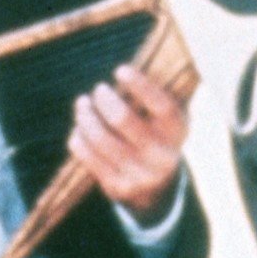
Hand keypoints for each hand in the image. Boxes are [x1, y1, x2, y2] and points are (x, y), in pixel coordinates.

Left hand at [70, 62, 188, 217]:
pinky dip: (78, 138)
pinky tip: (79, 128)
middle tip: (99, 89)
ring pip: (100, 138)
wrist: (157, 186)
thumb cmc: (157, 134)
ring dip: (85, 116)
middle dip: (104, 99)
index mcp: (177, 131)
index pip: (162, 105)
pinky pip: (88, 157)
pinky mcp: (117, 188)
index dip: (140, 86)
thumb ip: (156, 95)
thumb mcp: (167, 118)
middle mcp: (161, 155)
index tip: (120, 70)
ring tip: (83, 104)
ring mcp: (139, 174)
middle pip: (122, 119)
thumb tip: (128, 70)